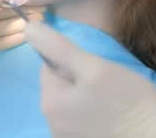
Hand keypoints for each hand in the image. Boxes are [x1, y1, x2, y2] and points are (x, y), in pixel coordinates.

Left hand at [25, 21, 155, 137]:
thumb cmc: (127, 101)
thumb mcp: (93, 67)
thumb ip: (59, 48)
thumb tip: (28, 28)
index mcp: (49, 103)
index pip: (49, 66)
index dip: (72, 60)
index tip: (94, 66)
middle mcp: (51, 123)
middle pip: (60, 85)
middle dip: (79, 78)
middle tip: (106, 82)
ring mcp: (66, 136)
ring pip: (72, 102)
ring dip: (87, 95)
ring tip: (112, 98)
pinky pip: (82, 118)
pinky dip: (94, 112)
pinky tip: (111, 114)